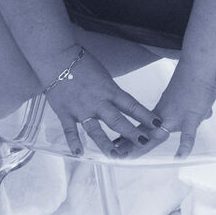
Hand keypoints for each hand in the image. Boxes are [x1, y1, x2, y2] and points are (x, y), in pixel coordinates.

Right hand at [45, 46, 166, 158]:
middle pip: (117, 120)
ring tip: (115, 156)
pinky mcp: (65, 113)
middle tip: (144, 143)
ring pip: (95, 130)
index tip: (158, 124)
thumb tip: (123, 104)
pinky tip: (79, 153)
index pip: (131, 105)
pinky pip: (69, 130)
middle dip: (132, 133)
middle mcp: (97, 102)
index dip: (145, 115)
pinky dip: (73, 142)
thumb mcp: (104, 75)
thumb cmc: (82, 63)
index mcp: (109, 90)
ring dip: (105, 144)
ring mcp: (81, 109)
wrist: (57, 57)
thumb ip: (112, 91)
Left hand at [117, 56, 215, 158]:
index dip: (131, 135)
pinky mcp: (190, 117)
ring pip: (157, 135)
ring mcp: (176, 117)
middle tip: (115, 154)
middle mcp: (164, 115)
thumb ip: (195, 108)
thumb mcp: (191, 97)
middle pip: (143, 132)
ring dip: (142, 145)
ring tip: (130, 157)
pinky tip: (179, 158)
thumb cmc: (195, 79)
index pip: (142, 125)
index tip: (118, 143)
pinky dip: (184, 146)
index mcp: (162, 110)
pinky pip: (187, 135)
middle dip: (129, 144)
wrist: (198, 67)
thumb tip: (205, 112)